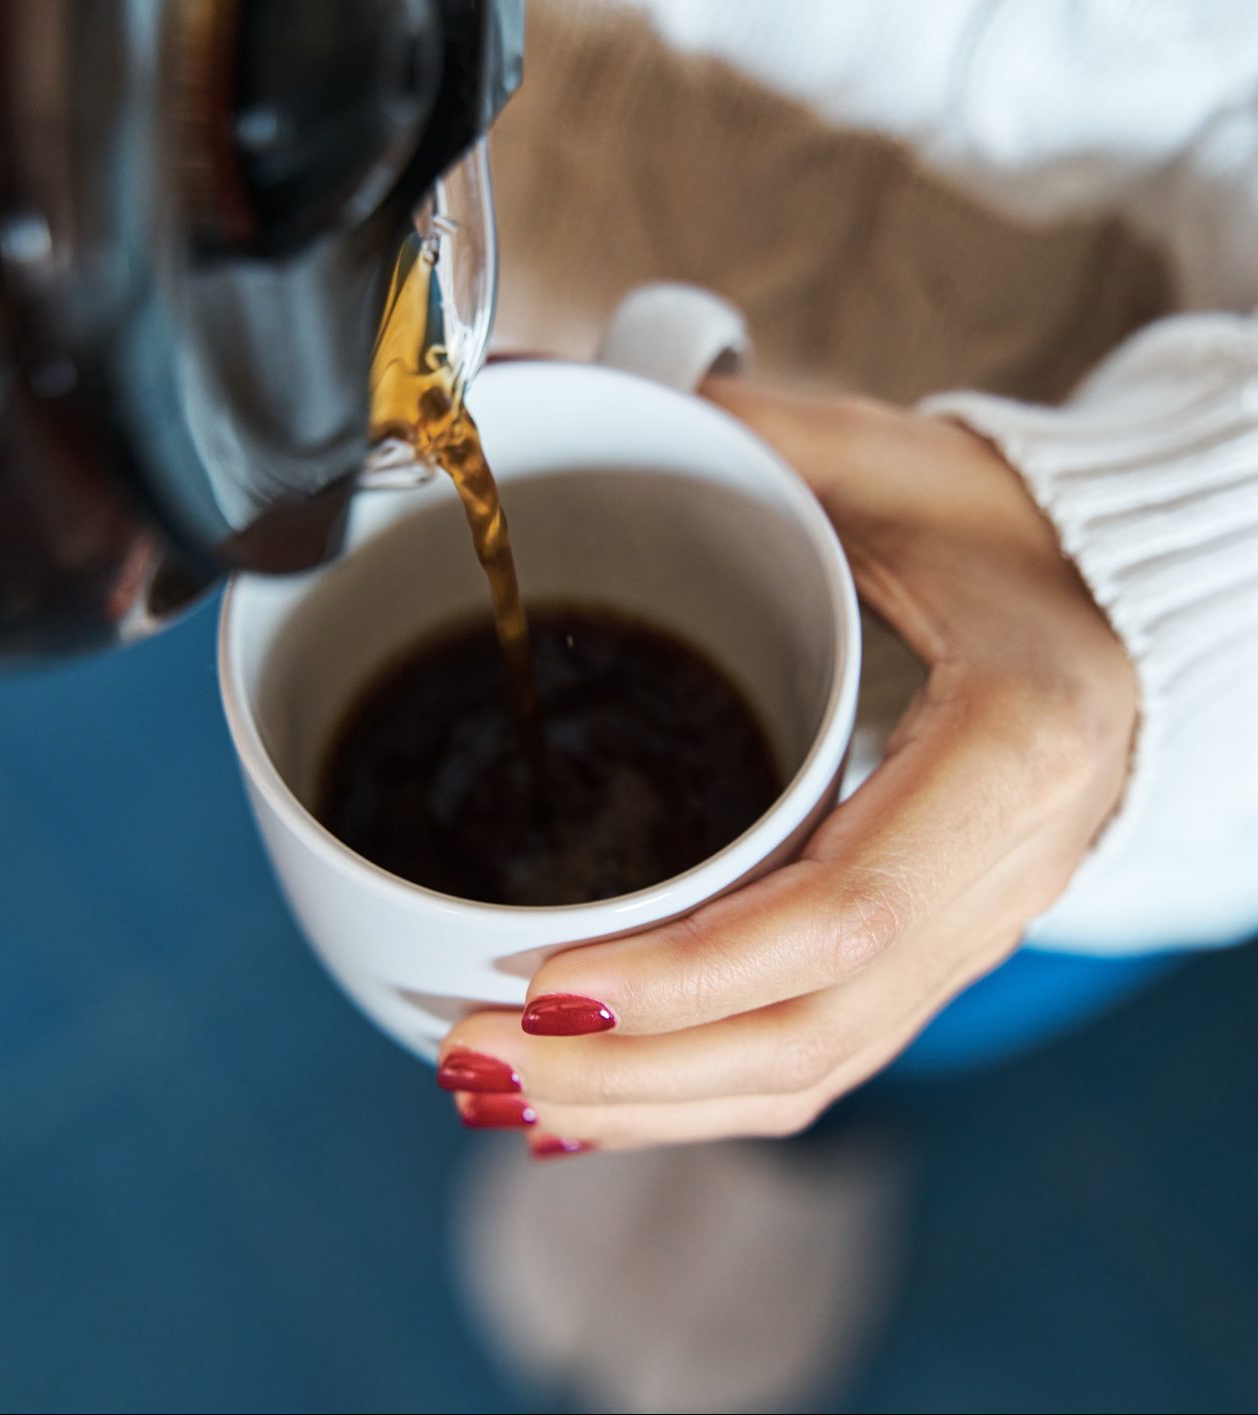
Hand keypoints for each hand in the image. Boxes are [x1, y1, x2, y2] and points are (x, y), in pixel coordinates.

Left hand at [438, 379, 1136, 1152]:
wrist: (1124, 618)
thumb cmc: (1020, 535)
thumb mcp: (899, 469)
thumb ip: (750, 441)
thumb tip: (556, 397)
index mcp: (1010, 751)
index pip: (839, 915)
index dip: (684, 973)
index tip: (544, 985)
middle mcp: (999, 876)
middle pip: (807, 1036)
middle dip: (628, 1075)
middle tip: (475, 1056)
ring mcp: (969, 934)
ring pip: (806, 1072)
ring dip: (646, 1108)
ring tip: (501, 1094)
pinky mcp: (930, 954)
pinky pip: (815, 1057)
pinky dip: (695, 1095)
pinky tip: (596, 1100)